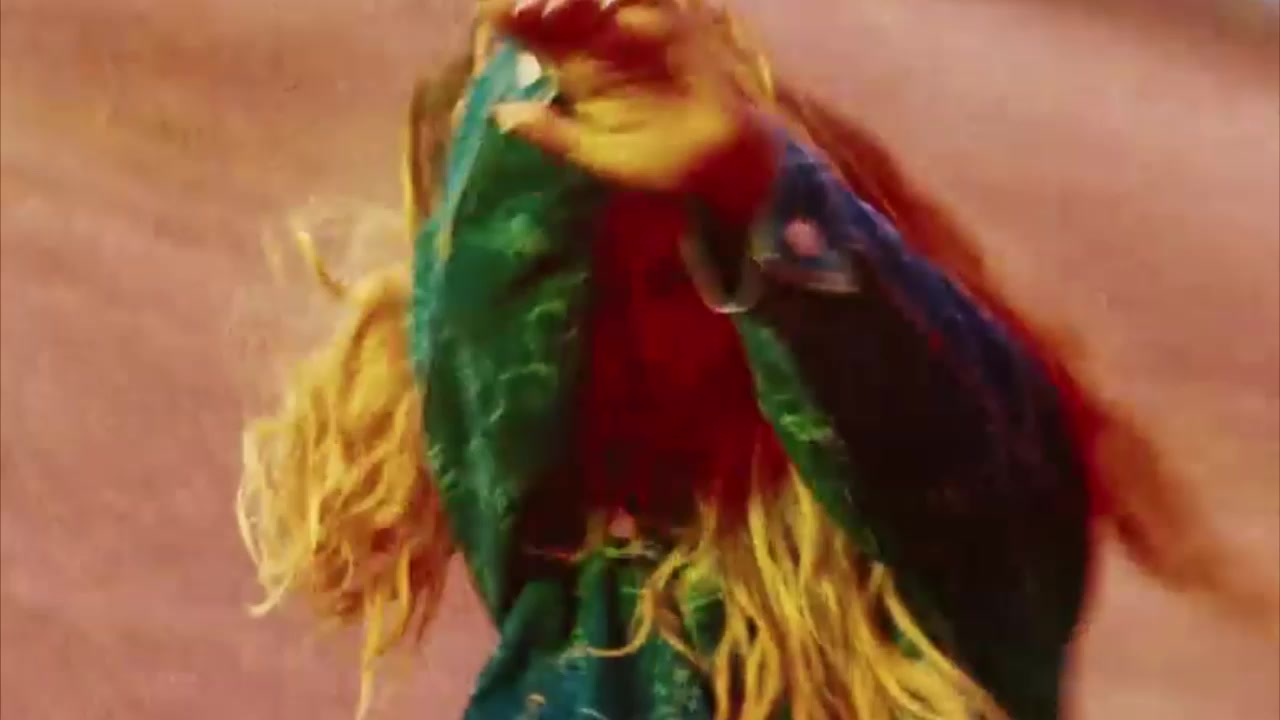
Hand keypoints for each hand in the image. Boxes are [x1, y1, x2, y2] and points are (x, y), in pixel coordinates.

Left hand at [484, 0, 778, 222]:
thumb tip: (501, 114)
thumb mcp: (599, 155)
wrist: (723, 165)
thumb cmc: (662, 160)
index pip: (535, 31)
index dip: (510, 16)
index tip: (494, 16)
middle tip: (523, 8)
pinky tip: (617, 16)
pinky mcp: (681, 26)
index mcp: (579, 66)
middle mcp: (603, 40)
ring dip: (579, 0)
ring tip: (552, 9)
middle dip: (541, 0)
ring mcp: (641, 29)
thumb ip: (553, 135)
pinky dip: (636, 12)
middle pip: (564, 2)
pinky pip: (656, 8)